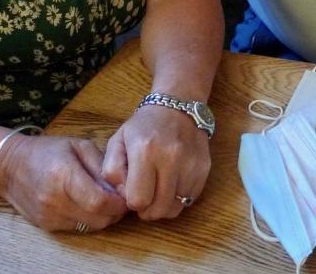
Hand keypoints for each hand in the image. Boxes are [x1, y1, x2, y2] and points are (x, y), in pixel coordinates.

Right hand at [0, 133, 126, 231]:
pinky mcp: (46, 226)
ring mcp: (49, 216)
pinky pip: (77, 228)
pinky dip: (88, 219)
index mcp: (64, 175)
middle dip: (115, 211)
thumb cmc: (47, 151)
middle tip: (120, 198)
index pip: (100, 201)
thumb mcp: (78, 145)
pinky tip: (87, 205)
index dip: (119, 202)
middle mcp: (55, 200)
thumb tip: (122, 186)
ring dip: (103, 217)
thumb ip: (101, 165)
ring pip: (90, 226)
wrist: (11, 167)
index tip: (126, 194)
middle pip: (98, 218)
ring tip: (105, 200)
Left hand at [101, 105, 211, 220]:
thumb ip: (112, 172)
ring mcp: (191, 164)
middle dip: (147, 209)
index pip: (138, 200)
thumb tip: (125, 196)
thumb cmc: (143, 126)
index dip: (132, 202)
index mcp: (145, 151)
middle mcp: (171, 158)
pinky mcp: (204, 169)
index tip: (132, 191)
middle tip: (145, 196)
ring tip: (158, 191)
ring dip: (164, 205)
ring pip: (176, 208)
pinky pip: (190, 199)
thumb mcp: (117, 141)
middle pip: (158, 209)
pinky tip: (172, 184)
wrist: (178, 106)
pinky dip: (179, 198)